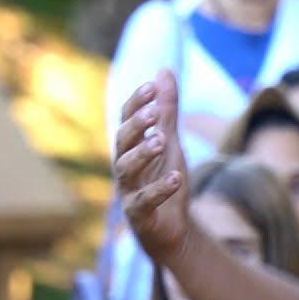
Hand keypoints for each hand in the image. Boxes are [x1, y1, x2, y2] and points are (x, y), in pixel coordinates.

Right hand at [113, 69, 190, 262]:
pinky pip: (144, 202)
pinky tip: (176, 177)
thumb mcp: (170, 141)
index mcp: (131, 147)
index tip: (152, 87)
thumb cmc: (165, 180)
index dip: (136, 103)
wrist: (174, 228)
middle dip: (136, 125)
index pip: (126, 119)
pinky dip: (159, 189)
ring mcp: (129, 192)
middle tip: (154, 112)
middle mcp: (125, 167)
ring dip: (143, 153)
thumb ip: (166, 110)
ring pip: (127, 170)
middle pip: (122, 141)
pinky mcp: (139, 216)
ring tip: (161, 140)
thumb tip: (163, 71)